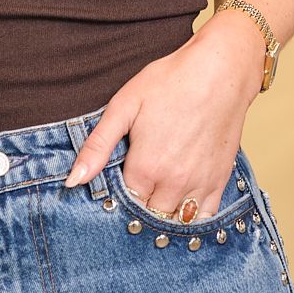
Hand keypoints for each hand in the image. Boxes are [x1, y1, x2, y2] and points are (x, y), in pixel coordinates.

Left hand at [63, 15, 265, 219]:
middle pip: (148, 216)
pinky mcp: (220, 181)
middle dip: (137, 208)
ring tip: (154, 193)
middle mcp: (173, 183)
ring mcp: (199, 185)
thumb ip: (98, 146)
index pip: (122, 204)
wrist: (220, 71)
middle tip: (134, 186)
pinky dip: (190, 217)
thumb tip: (72, 181)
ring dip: (162, 214)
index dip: (116, 197)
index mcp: (145, 167)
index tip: (114, 184)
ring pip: (174, 222)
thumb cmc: (171, 81)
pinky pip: (203, 217)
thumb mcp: (124, 105)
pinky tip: (180, 202)